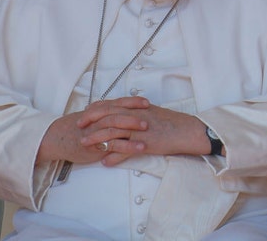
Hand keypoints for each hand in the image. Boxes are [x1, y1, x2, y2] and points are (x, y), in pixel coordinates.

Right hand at [36, 97, 149, 163]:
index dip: (132, 102)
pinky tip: (140, 148)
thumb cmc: (76, 128)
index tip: (146, 102)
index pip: (118, 103)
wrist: (56, 139)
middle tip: (150, 116)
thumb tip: (123, 110)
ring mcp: (97, 133)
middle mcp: (98, 120)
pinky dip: (128, 147)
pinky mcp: (96, 146)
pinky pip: (114, 146)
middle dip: (135, 115)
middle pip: (118, 113)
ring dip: (134, 130)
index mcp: (99, 111)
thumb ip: (105, 113)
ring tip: (148, 132)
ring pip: (117, 128)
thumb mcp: (91, 117)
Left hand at [77, 100, 210, 165]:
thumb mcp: (152, 112)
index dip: (96, 109)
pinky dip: (114, 156)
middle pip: (108, 115)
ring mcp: (140, 130)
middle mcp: (136, 116)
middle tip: (79, 127)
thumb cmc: (171, 122)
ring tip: (85, 145)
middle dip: (91, 121)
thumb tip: (125, 113)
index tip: (85, 113)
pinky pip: (126, 150)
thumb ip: (137, 112)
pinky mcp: (145, 143)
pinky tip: (105, 162)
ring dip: (97, 139)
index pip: (112, 105)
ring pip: (113, 132)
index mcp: (137, 108)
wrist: (187, 131)